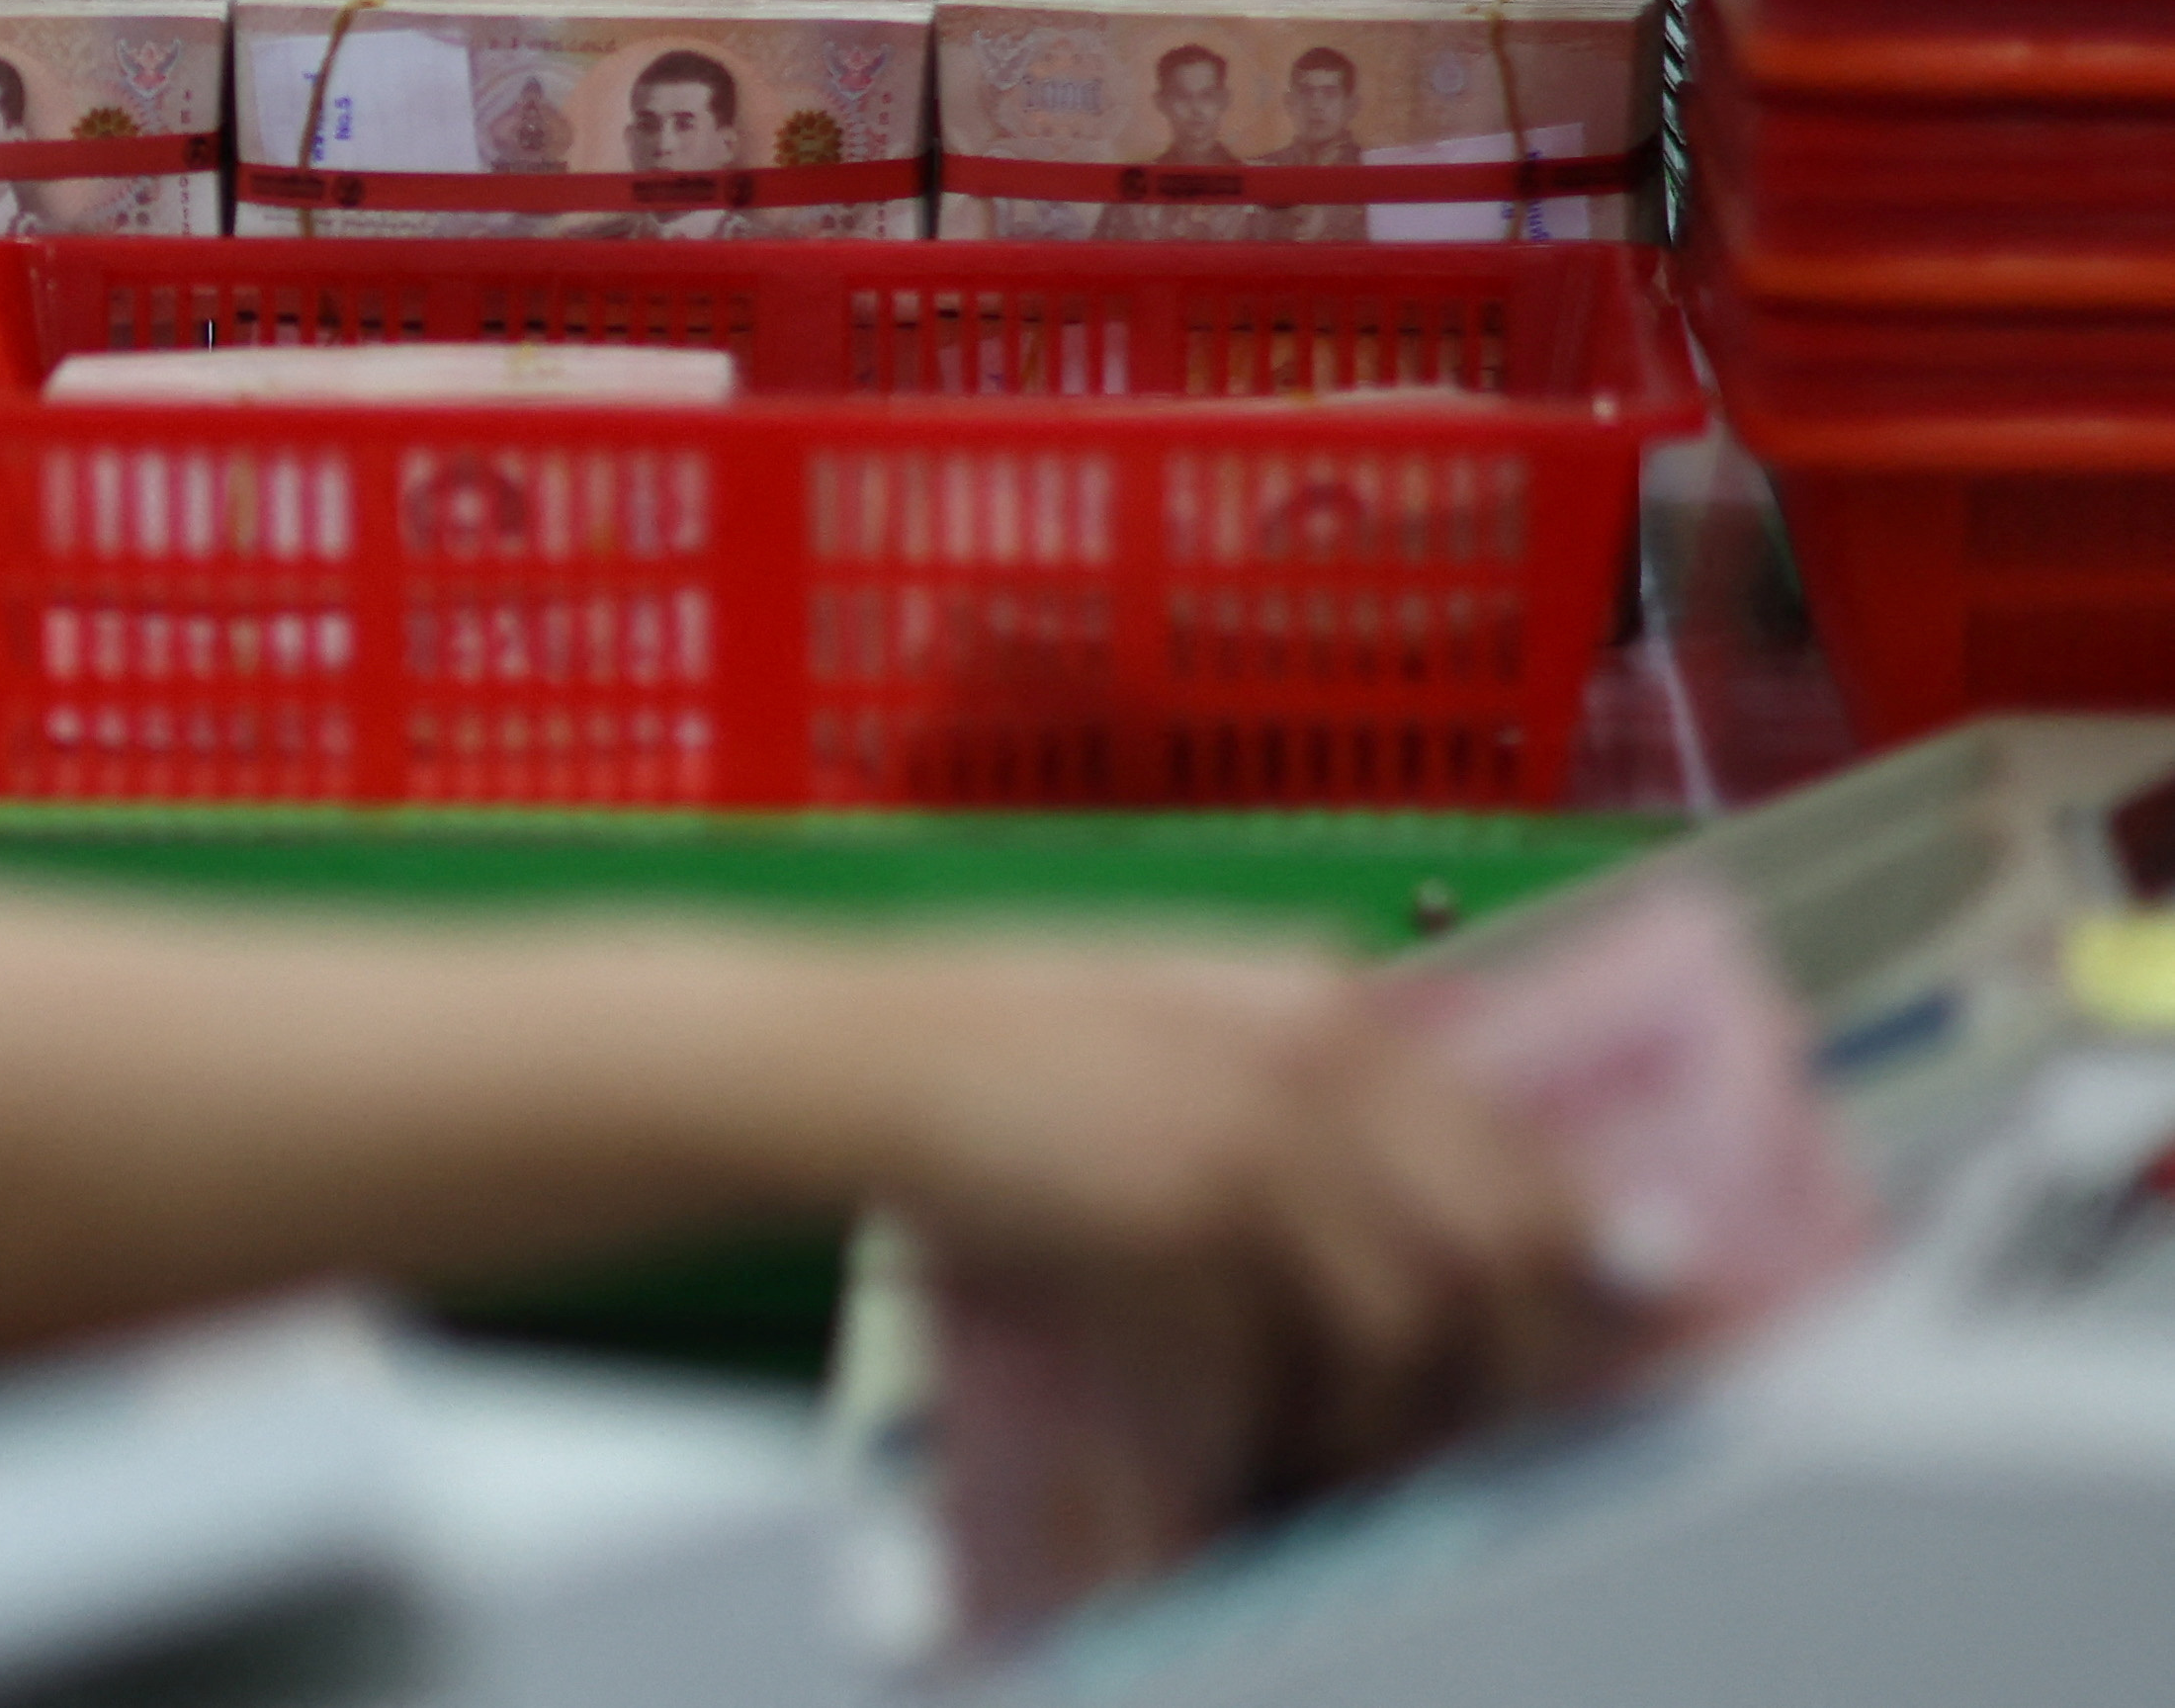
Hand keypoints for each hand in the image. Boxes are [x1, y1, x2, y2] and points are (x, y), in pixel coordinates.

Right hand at [847, 944, 1619, 1509]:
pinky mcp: (1188, 1216)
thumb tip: (1428, 1208)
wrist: (857, 1057)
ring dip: (1406, 1412)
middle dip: (1529, 1352)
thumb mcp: (1178, 1013)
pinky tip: (1268, 1449)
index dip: (1576, 1251)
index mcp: (1323, 997)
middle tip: (1499, 1425)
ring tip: (1365, 1458)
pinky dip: (1298, 1424)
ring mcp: (1256, 1134)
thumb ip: (1305, 1083)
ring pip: (1423, 1313)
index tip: (1598, 1322)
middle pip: (1510, 1230)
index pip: (1519, 1138)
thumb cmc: (989, 1047)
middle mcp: (1316, 1055)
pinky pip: (1298, 1357)